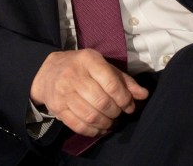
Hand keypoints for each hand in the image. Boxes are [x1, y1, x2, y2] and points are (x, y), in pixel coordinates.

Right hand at [30, 50, 147, 136]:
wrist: (49, 72)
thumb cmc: (82, 67)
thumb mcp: (103, 66)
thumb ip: (124, 80)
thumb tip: (143, 95)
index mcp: (88, 60)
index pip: (111, 84)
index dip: (124, 99)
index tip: (129, 106)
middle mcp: (74, 75)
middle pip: (102, 102)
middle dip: (116, 112)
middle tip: (119, 114)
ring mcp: (63, 93)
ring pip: (91, 116)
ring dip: (106, 123)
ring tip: (111, 122)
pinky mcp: (57, 108)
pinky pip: (78, 125)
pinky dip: (93, 131)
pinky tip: (100, 128)